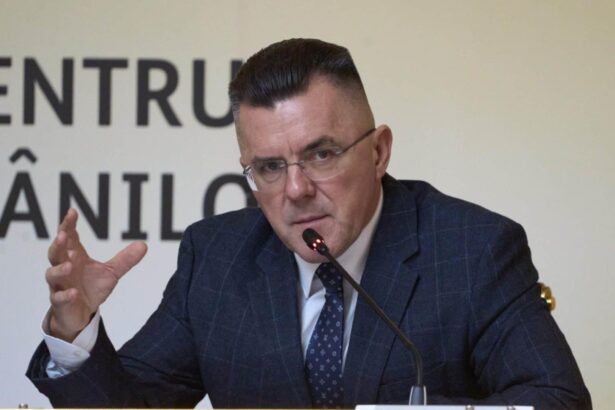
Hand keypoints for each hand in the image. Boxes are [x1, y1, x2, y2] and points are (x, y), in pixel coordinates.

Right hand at [45, 208, 147, 341]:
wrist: (81, 313)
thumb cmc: (91, 288)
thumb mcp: (111, 272)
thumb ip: (125, 259)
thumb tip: (144, 244)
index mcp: (75, 257)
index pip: (69, 237)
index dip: (69, 224)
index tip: (72, 212)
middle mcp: (64, 268)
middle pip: (55, 252)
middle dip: (58, 244)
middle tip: (63, 235)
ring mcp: (60, 285)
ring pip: (52, 274)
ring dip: (59, 269)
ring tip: (69, 264)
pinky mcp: (60, 302)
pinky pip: (59, 298)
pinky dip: (66, 295)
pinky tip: (74, 292)